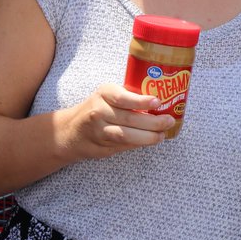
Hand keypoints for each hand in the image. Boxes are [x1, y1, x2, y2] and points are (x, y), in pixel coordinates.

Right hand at [55, 83, 176, 160]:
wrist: (71, 131)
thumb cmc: (97, 108)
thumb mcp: (108, 95)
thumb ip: (128, 97)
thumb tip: (160, 102)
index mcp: (104, 93)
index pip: (122, 97)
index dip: (140, 101)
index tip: (157, 102)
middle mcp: (99, 111)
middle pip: (129, 118)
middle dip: (153, 122)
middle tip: (169, 121)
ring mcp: (99, 130)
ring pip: (126, 135)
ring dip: (148, 136)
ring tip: (162, 135)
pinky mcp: (101, 146)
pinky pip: (123, 145)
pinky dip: (139, 143)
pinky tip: (151, 140)